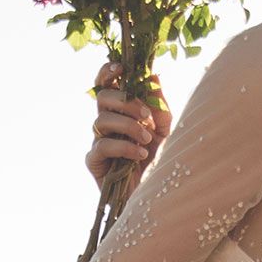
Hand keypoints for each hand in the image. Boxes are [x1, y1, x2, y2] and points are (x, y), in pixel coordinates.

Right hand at [85, 59, 170, 194]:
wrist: (160, 195)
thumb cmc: (163, 160)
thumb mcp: (166, 128)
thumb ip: (158, 102)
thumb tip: (153, 73)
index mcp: (122, 110)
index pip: (107, 83)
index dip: (108, 72)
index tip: (121, 67)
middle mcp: (107, 123)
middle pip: (101, 97)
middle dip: (126, 101)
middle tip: (147, 115)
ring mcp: (98, 141)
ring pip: (102, 119)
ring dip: (129, 126)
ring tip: (148, 140)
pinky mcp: (94, 162)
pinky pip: (101, 145)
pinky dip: (123, 147)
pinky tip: (140, 154)